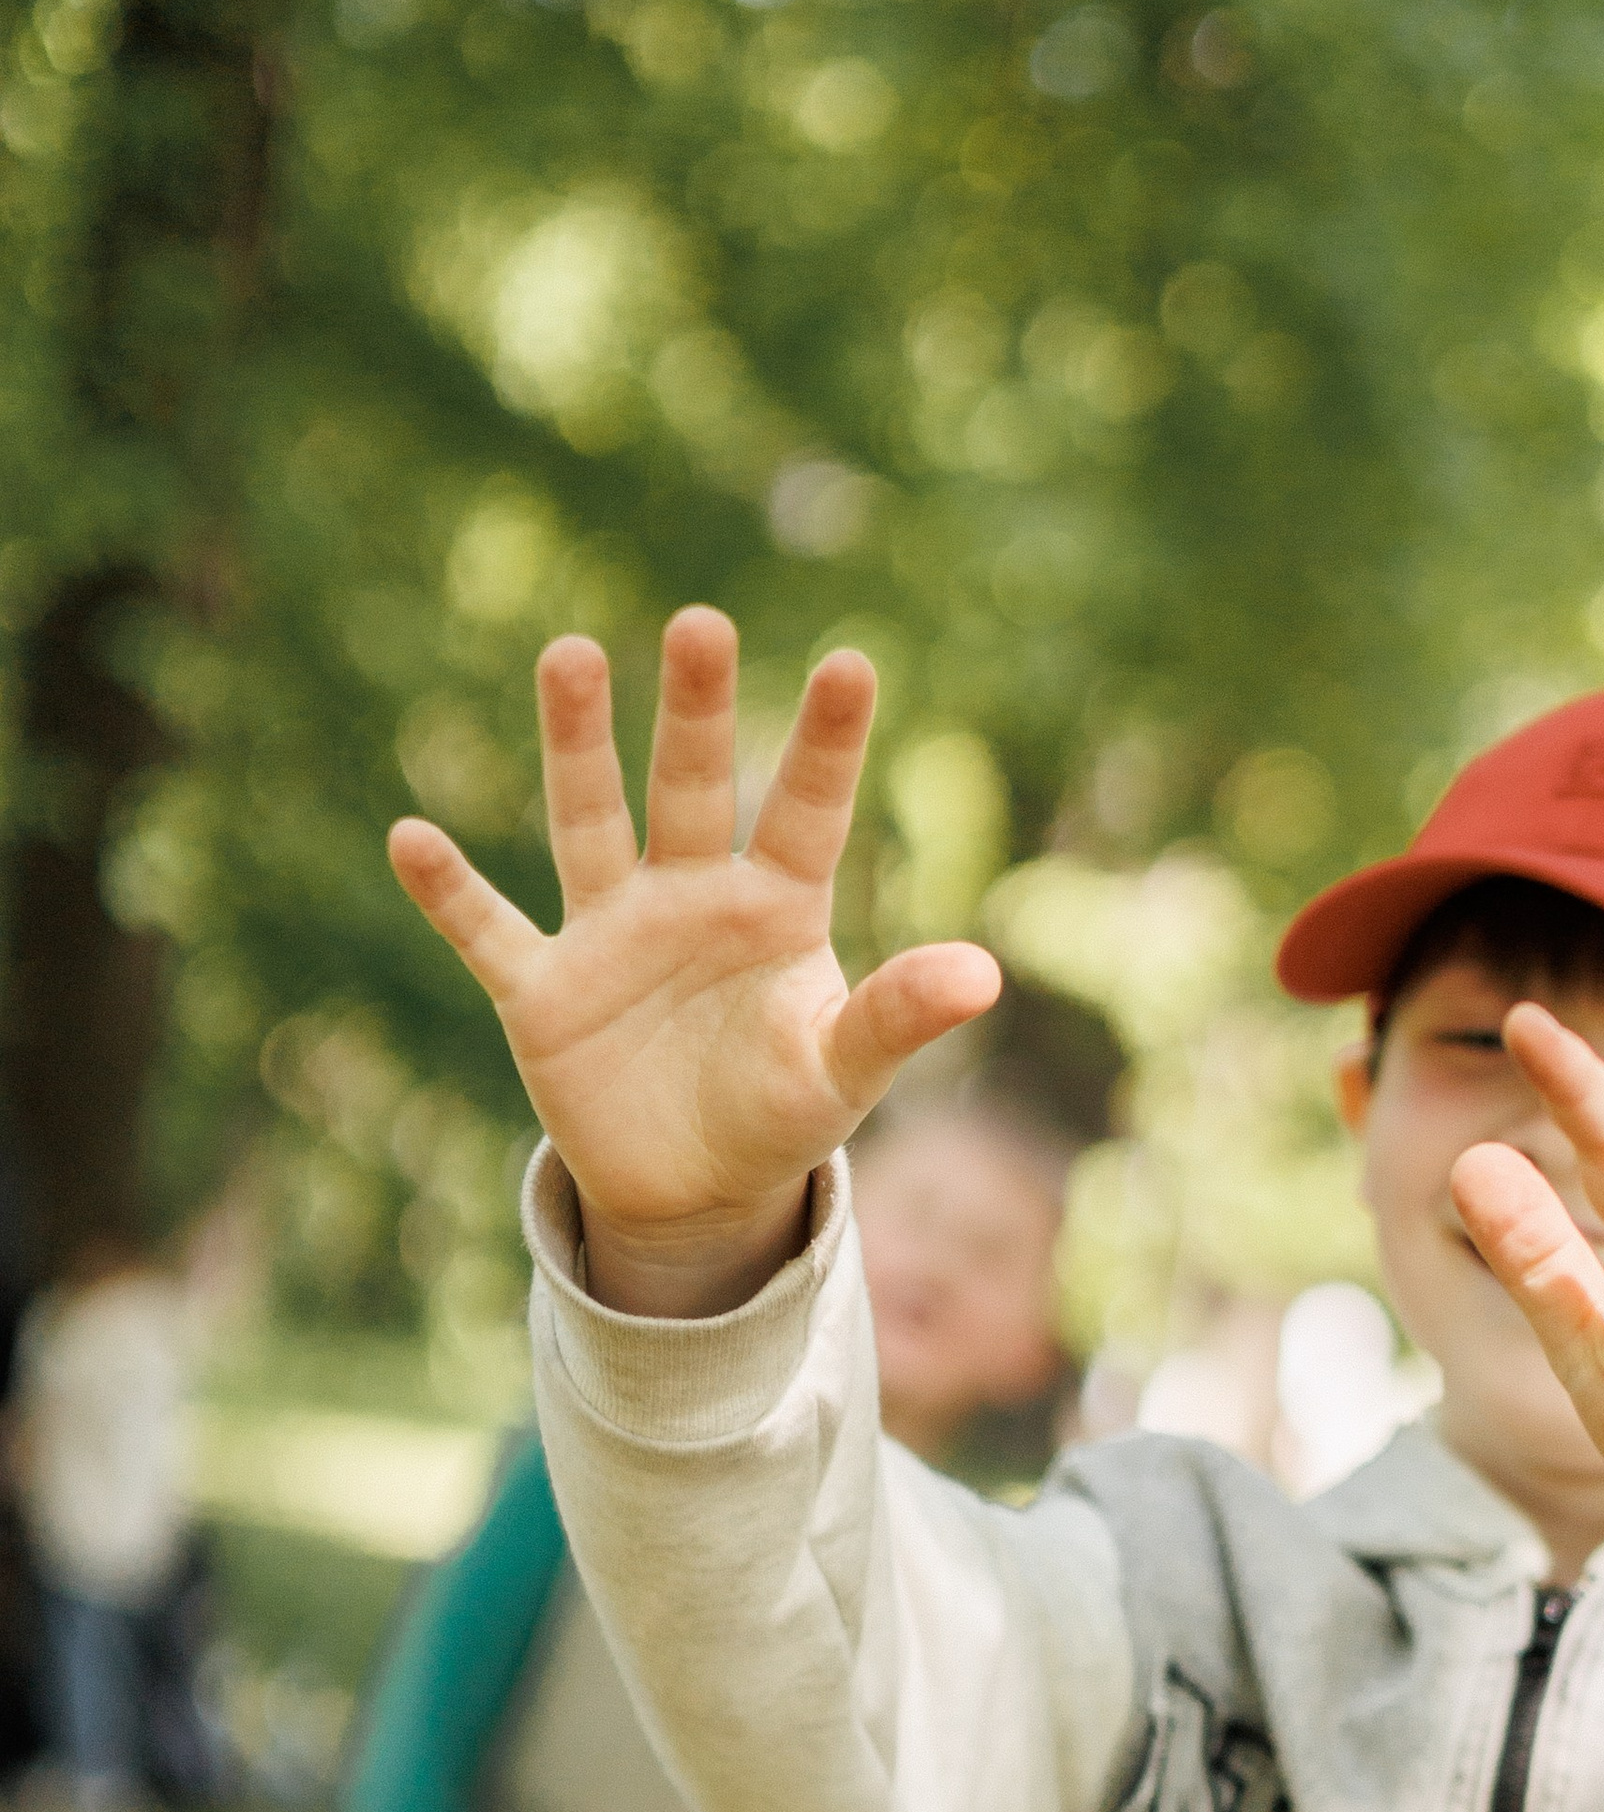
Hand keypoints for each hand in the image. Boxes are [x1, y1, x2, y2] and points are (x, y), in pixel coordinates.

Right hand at [389, 608, 1001, 1315]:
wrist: (694, 1188)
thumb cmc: (780, 1109)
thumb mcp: (842, 1070)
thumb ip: (898, 1017)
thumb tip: (984, 975)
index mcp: (776, 906)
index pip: (805, 811)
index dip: (827, 743)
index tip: (851, 664)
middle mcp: (689, 896)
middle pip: (691, 787)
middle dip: (694, 711)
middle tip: (700, 623)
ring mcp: (610, 934)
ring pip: (590, 823)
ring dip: (577, 747)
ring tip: (570, 654)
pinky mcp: (543, 993)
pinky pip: (491, 933)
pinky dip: (451, 895)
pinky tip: (411, 838)